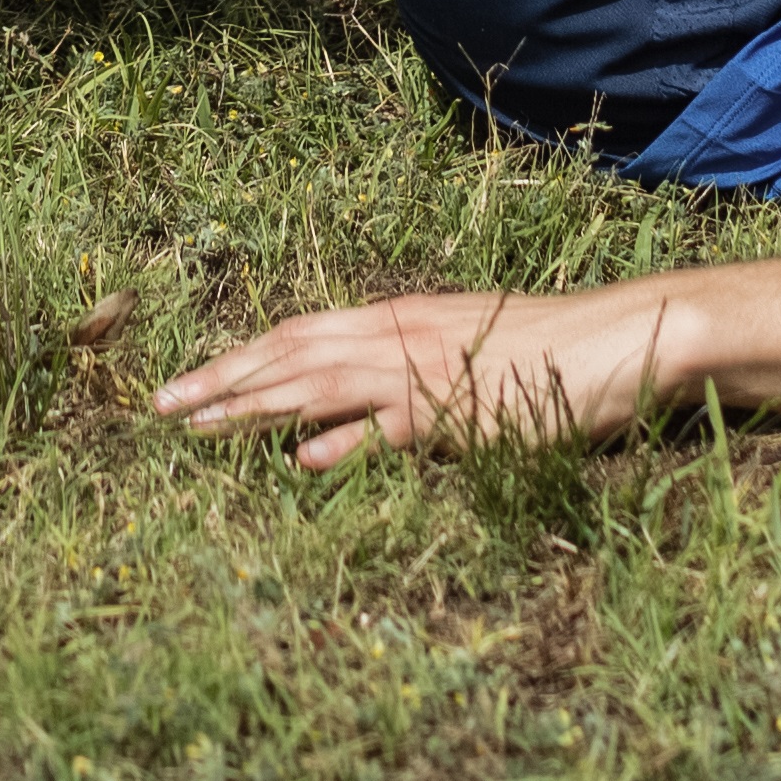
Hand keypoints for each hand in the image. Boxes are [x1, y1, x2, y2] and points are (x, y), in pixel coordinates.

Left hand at [150, 282, 682, 468]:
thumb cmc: (547, 347)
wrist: (622, 336)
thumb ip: (405, 373)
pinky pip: (393, 428)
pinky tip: (302, 462)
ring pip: (321, 384)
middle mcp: (399, 334)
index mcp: (397, 317)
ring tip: (197, 427)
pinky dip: (345, 443)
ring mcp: (428, 371)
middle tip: (158, 406)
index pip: (299, 333)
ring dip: (254, 406)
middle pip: (291, 352)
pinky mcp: (462, 411)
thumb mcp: (462, 346)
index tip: (189, 379)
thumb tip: (351, 406)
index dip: (240, 356)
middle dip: (222, 379)